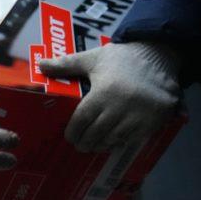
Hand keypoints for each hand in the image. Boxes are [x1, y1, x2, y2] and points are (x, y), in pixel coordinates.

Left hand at [38, 41, 181, 151]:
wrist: (160, 55)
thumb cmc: (122, 58)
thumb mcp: (93, 58)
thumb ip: (67, 64)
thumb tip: (40, 64)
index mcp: (103, 93)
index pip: (82, 121)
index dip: (73, 132)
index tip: (70, 137)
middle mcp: (120, 107)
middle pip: (95, 134)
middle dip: (85, 142)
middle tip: (80, 145)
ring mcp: (137, 116)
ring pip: (112, 140)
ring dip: (100, 145)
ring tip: (94, 144)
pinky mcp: (151, 122)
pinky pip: (130, 140)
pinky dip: (119, 143)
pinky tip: (113, 141)